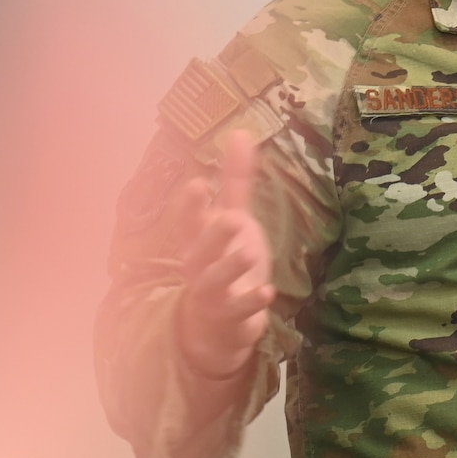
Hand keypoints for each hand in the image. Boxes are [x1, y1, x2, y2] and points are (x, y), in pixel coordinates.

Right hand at [176, 130, 274, 379]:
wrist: (215, 324)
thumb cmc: (222, 260)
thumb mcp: (231, 218)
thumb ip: (235, 180)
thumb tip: (241, 133)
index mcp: (197, 240)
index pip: (190, 220)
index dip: (192, 205)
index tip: (198, 184)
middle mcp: (199, 266)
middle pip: (201, 250)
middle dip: (213, 235)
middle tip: (230, 218)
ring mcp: (212, 293)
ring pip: (215, 280)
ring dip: (231, 267)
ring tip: (248, 253)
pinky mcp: (230, 316)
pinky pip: (239, 311)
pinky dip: (251, 302)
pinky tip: (266, 293)